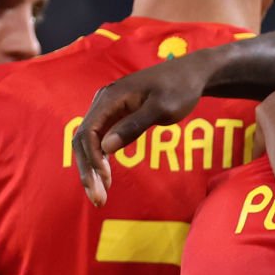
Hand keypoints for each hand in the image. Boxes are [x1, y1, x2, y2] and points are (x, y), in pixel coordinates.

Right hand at [72, 55, 214, 204]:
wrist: (192, 74)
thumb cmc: (180, 89)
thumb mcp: (161, 109)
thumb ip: (134, 126)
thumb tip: (106, 147)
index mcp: (111, 97)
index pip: (88, 132)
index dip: (92, 159)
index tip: (106, 180)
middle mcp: (103, 102)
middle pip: (82, 140)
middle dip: (88, 171)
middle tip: (97, 199)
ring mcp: (108, 108)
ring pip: (88, 143)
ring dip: (91, 170)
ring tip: (100, 196)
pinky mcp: (115, 115)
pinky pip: (99, 140)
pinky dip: (100, 161)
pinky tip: (106, 180)